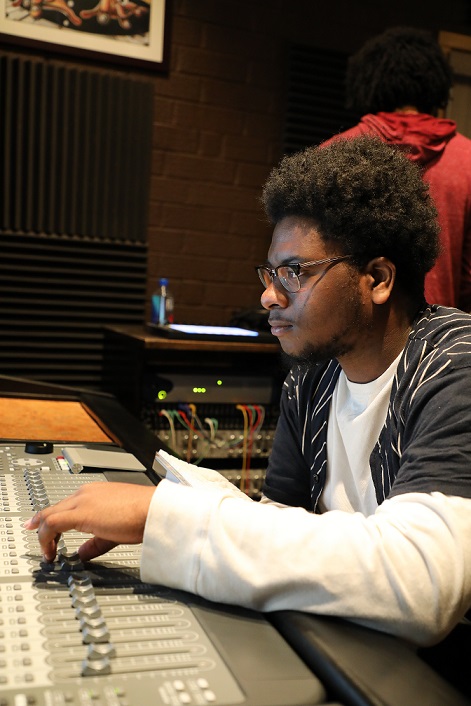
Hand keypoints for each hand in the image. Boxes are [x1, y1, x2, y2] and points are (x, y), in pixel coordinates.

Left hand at [24, 482, 154, 562]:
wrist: (153, 510)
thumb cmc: (143, 515)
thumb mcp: (114, 531)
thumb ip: (95, 542)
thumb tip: (83, 553)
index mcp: (95, 494)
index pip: (66, 504)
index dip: (50, 518)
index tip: (42, 526)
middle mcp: (86, 494)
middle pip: (53, 508)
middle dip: (41, 525)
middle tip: (37, 539)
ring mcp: (83, 500)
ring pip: (50, 514)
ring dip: (44, 535)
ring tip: (46, 552)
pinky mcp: (82, 512)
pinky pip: (53, 523)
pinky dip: (47, 538)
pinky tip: (50, 552)